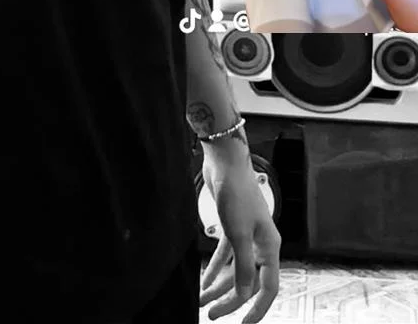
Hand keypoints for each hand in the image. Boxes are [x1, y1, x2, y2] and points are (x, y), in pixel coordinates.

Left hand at [199, 150, 280, 322]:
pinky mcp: (232, 228)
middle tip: (212, 314)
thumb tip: (244, 293)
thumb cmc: (237, 193)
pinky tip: (204, 280)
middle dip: (230, 299)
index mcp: (270, 246)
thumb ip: (243, 266)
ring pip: (234, 270)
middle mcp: (260, 244)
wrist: (225, 164)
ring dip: (219, 286)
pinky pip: (225, 256)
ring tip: (202, 299)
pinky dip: (215, 269)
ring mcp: (246, 236)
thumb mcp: (239, 234)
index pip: (268, 287)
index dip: (258, 308)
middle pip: (248, 281)